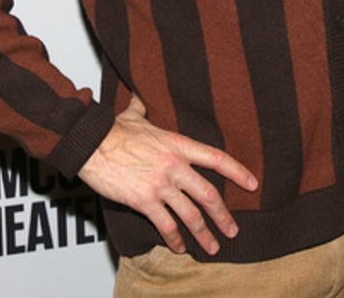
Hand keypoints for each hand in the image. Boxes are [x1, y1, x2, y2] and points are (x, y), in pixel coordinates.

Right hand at [79, 95, 258, 254]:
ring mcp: (160, 185)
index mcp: (178, 145)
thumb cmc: (111, 129)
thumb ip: (142, 108)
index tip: (252, 184)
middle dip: (223, 216)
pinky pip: (165, 225)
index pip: (217, 158)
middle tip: (233, 230)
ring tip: (212, 246)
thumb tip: (139, 97)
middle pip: (208, 194)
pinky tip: (179, 247)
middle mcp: (175, 166)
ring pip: (190, 214)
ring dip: (203, 233)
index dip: (238, 172)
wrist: (90, 144)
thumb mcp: (134, 115)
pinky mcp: (143, 201)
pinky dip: (175, 239)